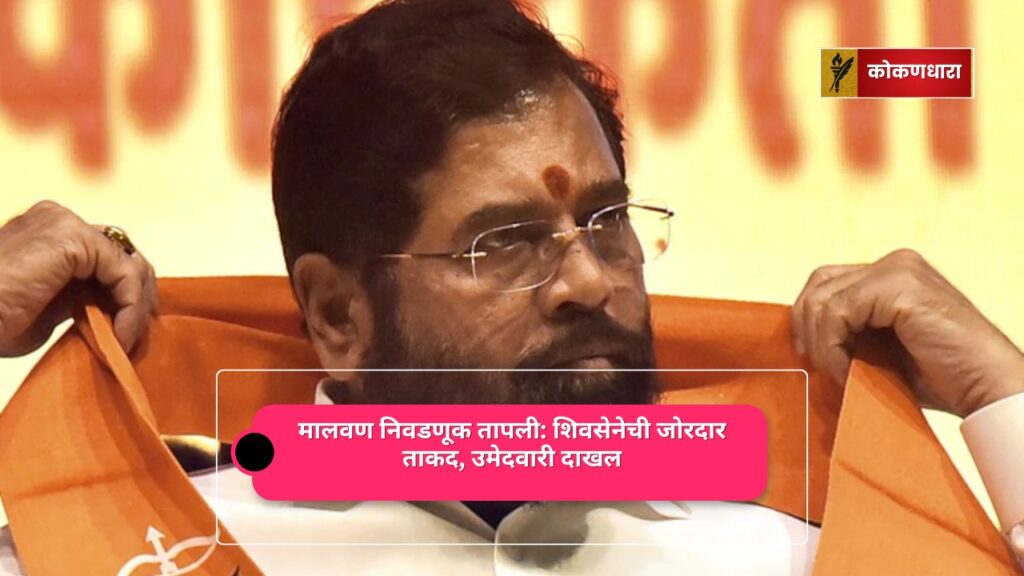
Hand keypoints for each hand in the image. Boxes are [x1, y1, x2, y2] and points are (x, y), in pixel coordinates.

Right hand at [0, 201, 157, 356]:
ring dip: (136, 307)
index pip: (106, 257)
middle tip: (137, 337)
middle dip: (138, 297)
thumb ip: (77, 300)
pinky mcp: (73, 237)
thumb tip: (110, 313)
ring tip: (126, 344)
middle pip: (123, 255)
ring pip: (129, 263)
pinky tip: (119, 336)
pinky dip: (130, 307)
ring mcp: (65, 223)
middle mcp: (58, 219)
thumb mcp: (43, 309)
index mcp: (48, 233)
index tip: (129, 332)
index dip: (125, 294)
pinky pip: (124, 273)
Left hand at [792, 249, 1023, 416]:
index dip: (810, 322)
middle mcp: (894, 262)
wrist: (986, 388)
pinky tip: (848, 369)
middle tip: (823, 367)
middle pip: (817, 285)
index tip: (816, 359)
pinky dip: (831, 347)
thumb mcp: (881, 345)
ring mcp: (898, 269)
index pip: (825, 283)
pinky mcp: (899, 285)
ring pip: (821, 300)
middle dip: (809, 330)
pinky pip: (836, 313)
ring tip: (840, 372)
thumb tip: (800, 335)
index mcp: (891, 273)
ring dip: (821, 343)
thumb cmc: (939, 376)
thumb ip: (849, 329)